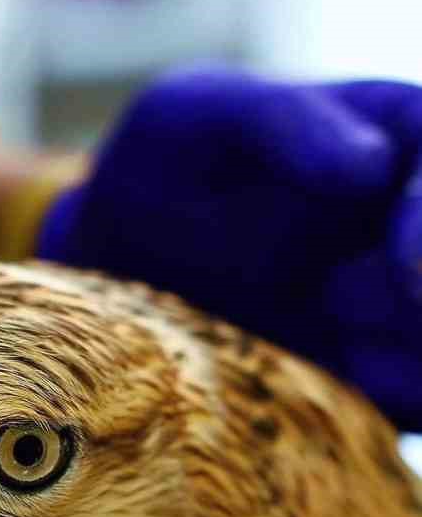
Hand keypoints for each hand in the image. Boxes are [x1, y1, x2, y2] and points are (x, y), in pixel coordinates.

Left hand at [36, 68, 421, 429]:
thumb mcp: (197, 118)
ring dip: (418, 352)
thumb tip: (369, 166)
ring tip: (343, 348)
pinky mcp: (396, 371)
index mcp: (406, 136)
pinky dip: (410, 398)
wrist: (125, 263)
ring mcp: (415, 300)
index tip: (406, 262)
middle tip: (340, 301)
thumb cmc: (166, 169)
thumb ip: (282, 123)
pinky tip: (352, 382)